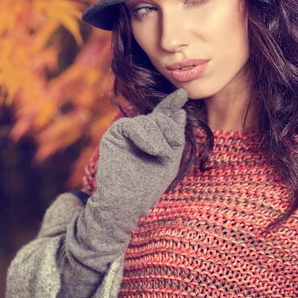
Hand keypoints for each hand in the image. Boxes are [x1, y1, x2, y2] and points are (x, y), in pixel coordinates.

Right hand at [60, 88, 188, 288]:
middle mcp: (138, 132)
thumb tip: (180, 112)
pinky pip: (131, 125)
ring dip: (158, 135)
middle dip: (169, 129)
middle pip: (158, 117)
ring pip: (146, 121)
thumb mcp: (170, 160)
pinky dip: (144, 135)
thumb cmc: (149, 186)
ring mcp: (125, 133)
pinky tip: (153, 149)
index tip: (183, 94)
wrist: (126, 203)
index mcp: (152, 137)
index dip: (171, 103)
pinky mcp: (113, 135)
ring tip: (162, 153)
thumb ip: (175, 137)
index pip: (162, 115)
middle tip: (174, 146)